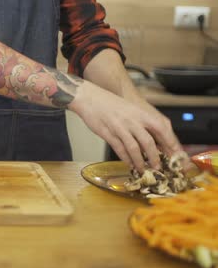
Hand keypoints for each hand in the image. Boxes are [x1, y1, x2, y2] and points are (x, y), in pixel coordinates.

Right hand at [68, 81, 183, 171]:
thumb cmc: (113, 105)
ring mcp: (120, 127)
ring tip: (143, 169)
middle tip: (158, 168)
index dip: (170, 143)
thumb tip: (157, 140)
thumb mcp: (133, 110)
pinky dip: (125, 158)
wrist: (91, 98)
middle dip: (155, 157)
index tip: (176, 155)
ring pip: (134, 148)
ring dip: (140, 161)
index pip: (162, 129)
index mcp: (142, 114)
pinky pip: (119, 149)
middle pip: (149, 141)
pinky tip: (129, 163)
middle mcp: (133, 120)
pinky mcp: (108, 133)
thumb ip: (144, 123)